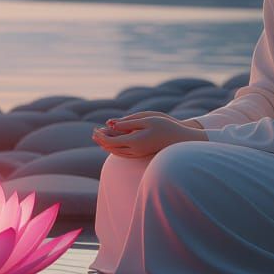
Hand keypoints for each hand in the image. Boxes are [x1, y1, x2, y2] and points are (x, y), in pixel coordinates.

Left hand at [91, 115, 207, 158]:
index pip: (112, 141)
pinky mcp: (142, 154)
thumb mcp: (146, 120)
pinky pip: (124, 154)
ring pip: (118, 152)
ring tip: (99, 139)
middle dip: (102, 141)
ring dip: (107, 146)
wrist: (180, 139)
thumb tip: (111, 123)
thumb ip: (128, 122)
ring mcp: (139, 154)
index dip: (102, 137)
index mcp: (134, 141)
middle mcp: (135, 150)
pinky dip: (115, 149)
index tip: (95, 130)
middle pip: (113, 148)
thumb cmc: (165, 126)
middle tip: (93, 134)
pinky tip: (113, 144)